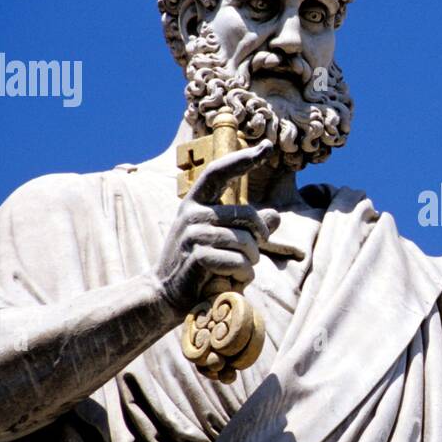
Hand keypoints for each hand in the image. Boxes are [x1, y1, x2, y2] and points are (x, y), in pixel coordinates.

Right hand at [154, 141, 280, 311]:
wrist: (164, 294)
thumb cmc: (197, 264)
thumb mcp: (220, 240)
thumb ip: (246, 227)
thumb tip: (276, 216)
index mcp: (195, 202)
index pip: (219, 172)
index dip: (242, 159)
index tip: (267, 147)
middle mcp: (192, 213)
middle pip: (247, 216)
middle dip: (260, 237)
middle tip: (255, 254)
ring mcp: (192, 234)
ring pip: (245, 242)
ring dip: (251, 262)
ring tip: (241, 271)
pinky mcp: (196, 256)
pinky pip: (237, 261)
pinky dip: (244, 275)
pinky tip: (236, 281)